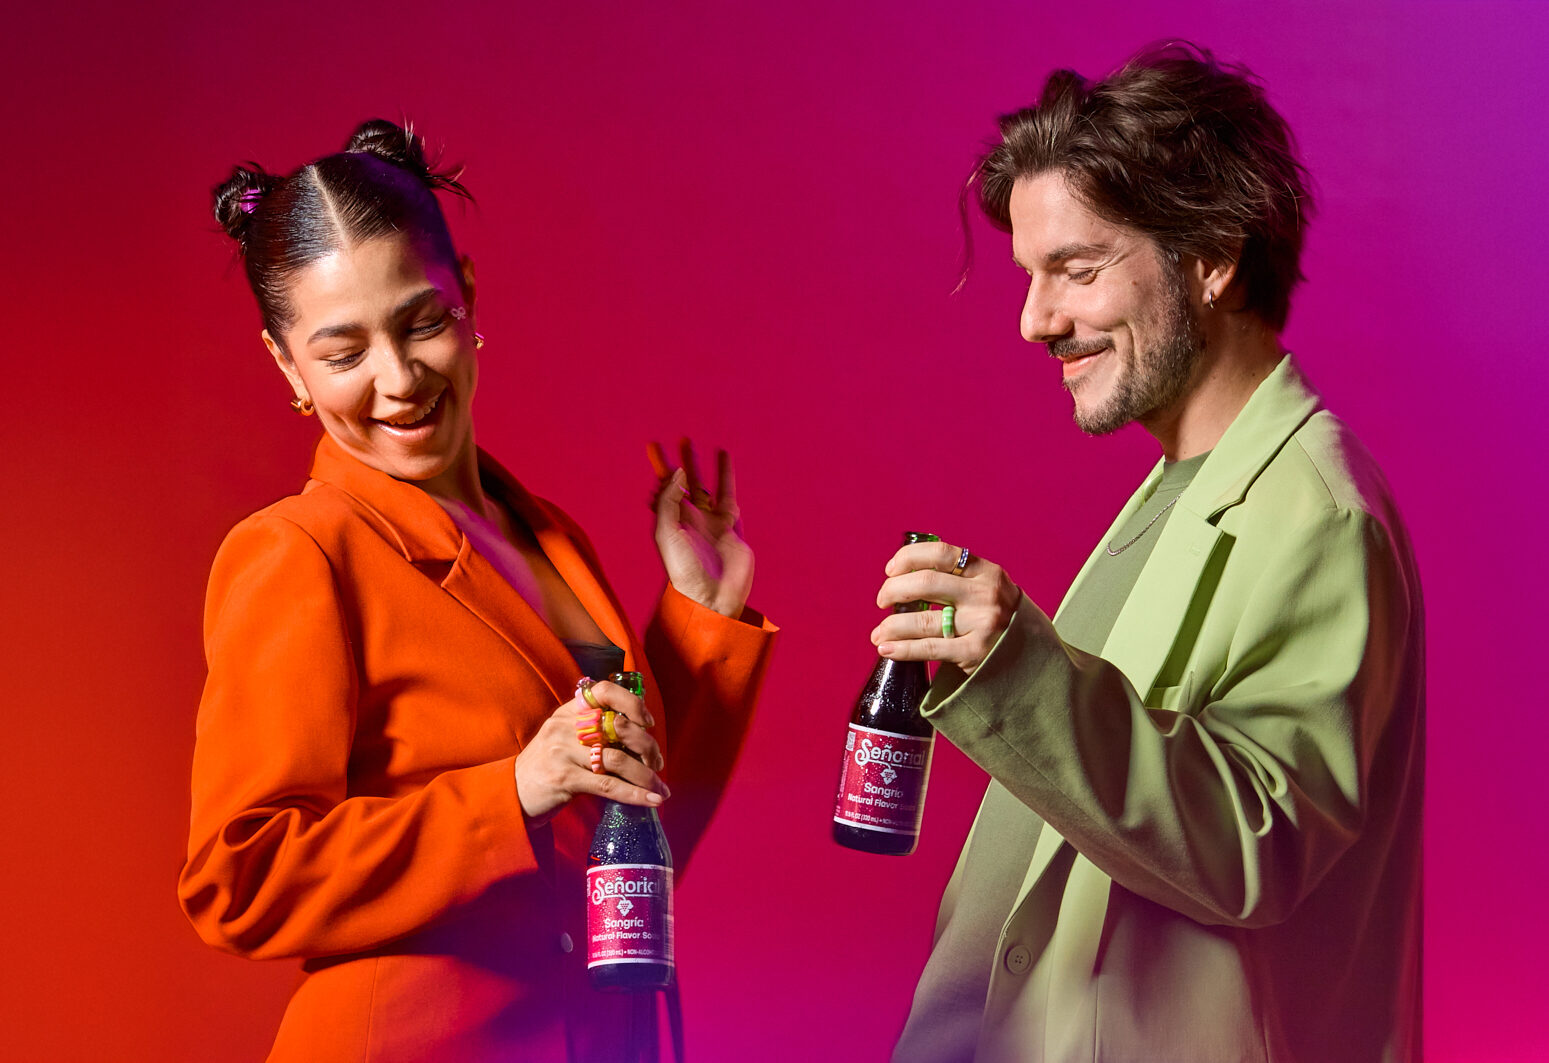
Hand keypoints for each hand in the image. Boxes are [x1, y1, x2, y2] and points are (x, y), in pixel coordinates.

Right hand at [514, 679, 668, 825]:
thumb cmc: (549, 765)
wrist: (512, 792)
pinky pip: (609, 785)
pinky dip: (635, 794)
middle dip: (648, 747)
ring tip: (660, 788)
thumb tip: (641, 737)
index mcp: (570, 711)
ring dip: (646, 776)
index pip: (605, 691)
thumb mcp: (565, 736)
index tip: (648, 721)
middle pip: (619, 727)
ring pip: (619, 759)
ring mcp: (564, 751)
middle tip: (658, 763)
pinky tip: (653, 799)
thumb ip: (594, 729)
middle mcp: (566, 726)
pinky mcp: (565, 779)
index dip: (632, 702)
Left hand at [649, 439, 753, 617]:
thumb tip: (678, 473)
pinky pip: (728, 495)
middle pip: (683, 485)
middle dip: (680, 463)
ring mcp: (711, 522)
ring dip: (700, 465)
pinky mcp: (731, 526)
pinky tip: (724, 457)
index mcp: (670, 524)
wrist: (712, 594)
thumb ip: (669, 500)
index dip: (659, 469)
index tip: (654, 447)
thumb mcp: (666, 532)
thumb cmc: (683, 568)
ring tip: (698, 444)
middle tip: (679, 439)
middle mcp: (689, 521)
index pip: (662, 490)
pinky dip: (726, 475)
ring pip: (704, 486)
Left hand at [871, 540, 1020, 674]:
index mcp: (987, 572)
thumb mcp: (989, 588)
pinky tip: (887, 649)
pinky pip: (928, 649)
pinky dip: (901, 649)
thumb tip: (906, 574)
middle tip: (882, 601)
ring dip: (890, 626)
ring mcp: (981, 624)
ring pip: (921, 620)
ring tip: (878, 633)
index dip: (908, 558)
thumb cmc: (1001, 618)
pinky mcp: (975, 654)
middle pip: (925, 584)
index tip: (890, 570)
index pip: (940, 553)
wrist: (1034, 656)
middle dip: (893, 591)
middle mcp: (985, 595)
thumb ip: (958, 577)